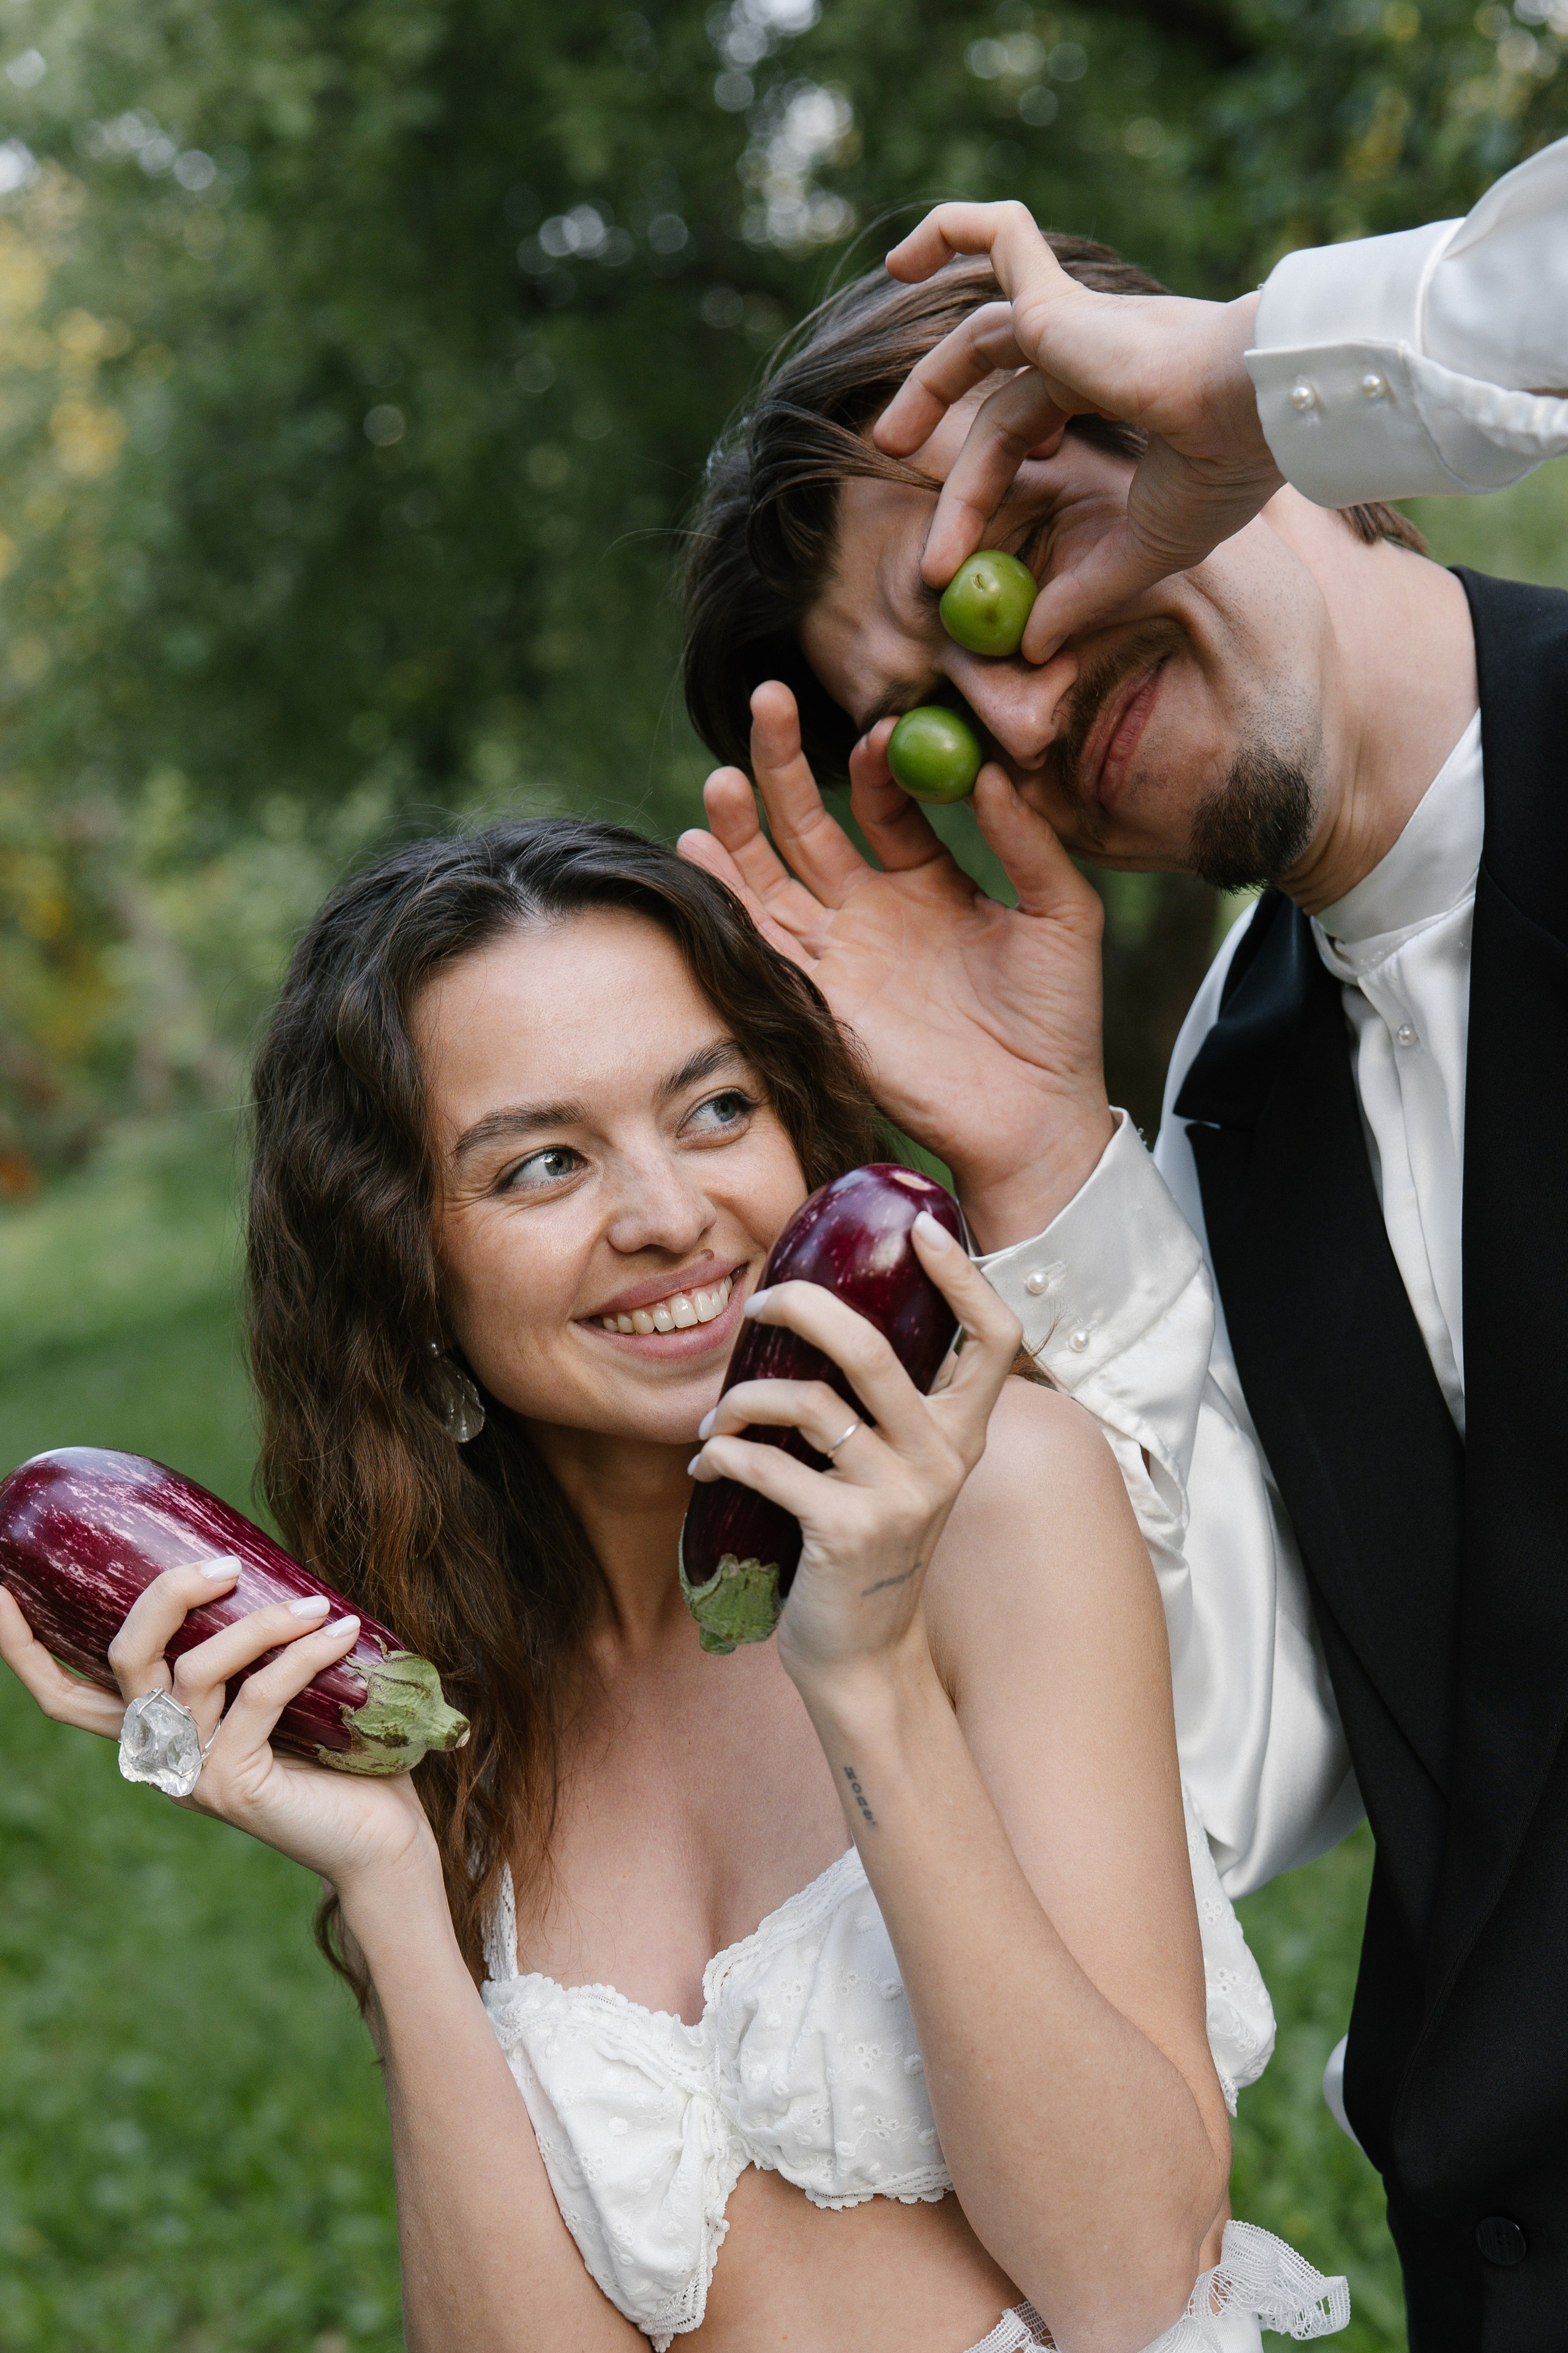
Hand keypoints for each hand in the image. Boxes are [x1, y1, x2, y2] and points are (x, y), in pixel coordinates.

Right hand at [0, 1566, 434, 1894]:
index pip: (65, 1690)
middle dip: (164, 1597)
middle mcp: (157, 1752)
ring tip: (320, 1605)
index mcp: (153, 1728)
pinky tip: (342, 1632)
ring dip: (261, 1624)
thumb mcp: (278, 1692)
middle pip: (123, 1659)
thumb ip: (250, 1647)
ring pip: (197, 1671)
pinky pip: (259, 1696)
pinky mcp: (231, 1784)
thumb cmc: (333, 1756)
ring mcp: (188, 1773)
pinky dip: (302, 1655)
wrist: (377, 1840)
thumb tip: (258, 1558)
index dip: (22, 1645)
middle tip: (225, 1563)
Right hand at [678, 680, 1114, 1247]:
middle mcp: (873, 910)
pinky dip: (727, 895)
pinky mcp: (820, 997)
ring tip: (721, 778)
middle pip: (810, 824)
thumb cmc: (1060, 1016)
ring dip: (741, 827)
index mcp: (929, 880)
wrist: (1034, 1112)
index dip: (874, 764)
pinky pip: (763, 938)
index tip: (880, 730)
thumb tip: (991, 768)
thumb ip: (1027, 840)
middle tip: (768, 698)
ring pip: (772, 875)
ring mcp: (840, 953)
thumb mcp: (1063, 912)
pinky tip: (697, 847)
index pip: (884, 804)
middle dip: (782, 764)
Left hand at [689, 1214, 1020, 1691]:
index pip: (995, 1339)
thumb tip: (830, 1316)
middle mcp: (943, 1458)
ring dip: (743, 1398)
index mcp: (962, 1434)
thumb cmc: (865, 1545)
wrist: (861, 1655)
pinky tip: (705, 1464)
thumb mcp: (900, 1472)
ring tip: (717, 1416)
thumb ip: (889, 1408)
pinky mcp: (845, 1530)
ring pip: (808, 1403)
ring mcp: (898, 1496)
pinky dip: (724, 1455)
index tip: (925, 1229)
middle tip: (759, 1302)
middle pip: (874, 1350)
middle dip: (804, 1309)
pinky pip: (768, 1466)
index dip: (966, 1279)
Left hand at [875, 201, 1281, 657]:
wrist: (1260, 414)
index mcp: (1121, 389)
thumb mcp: (1145, 550)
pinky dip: (949, 231)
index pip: (1028, 432)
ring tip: (887, 443)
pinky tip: (898, 261)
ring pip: (981, 339)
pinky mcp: (1060, 303)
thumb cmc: (1225, 473)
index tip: (950, 566)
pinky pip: (1000, 238)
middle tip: (919, 543)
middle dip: (954, 469)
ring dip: (927, 387)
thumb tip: (1032, 649)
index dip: (983, 497)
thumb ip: (1084, 591)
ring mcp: (1078, 318)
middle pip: (999, 405)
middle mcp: (1098, 346)